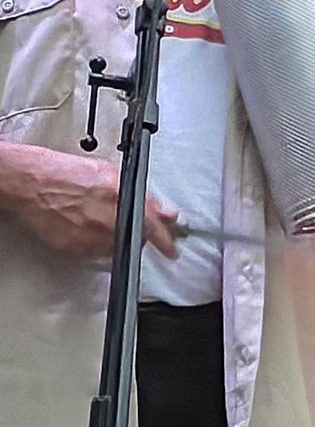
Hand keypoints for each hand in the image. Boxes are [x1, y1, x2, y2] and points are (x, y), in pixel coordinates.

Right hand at [16, 147, 177, 259]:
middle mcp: (108, 221)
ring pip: (117, 247)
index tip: (171, 251)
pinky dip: (96, 244)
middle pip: (137, 239)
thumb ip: (142, 194)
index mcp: (121, 199)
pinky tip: (86, 227)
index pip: (154, 227)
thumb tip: (164, 211)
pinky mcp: (74, 249)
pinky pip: (94, 253)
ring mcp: (90, 237)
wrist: (30, 183)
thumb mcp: (111, 173)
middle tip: (126, 224)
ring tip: (98, 220)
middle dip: (138, 234)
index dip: (166, 242)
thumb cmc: (64, 173)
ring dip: (116, 238)